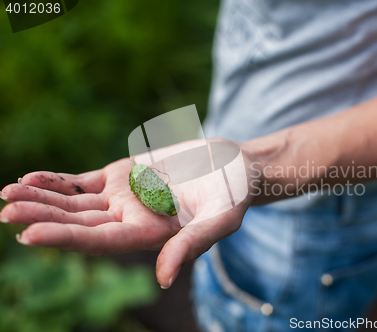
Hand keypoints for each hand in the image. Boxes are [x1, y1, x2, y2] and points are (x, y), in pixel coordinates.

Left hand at [0, 142, 258, 287]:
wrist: (232, 165)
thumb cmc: (233, 193)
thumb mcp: (221, 218)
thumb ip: (193, 244)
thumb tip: (163, 278)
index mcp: (151, 235)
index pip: (101, 242)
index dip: (67, 239)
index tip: (30, 235)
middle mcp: (130, 219)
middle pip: (79, 223)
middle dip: (44, 218)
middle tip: (7, 212)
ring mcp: (122, 197)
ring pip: (74, 203)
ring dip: (42, 199)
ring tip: (8, 193)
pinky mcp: (121, 174)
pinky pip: (81, 181)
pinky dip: (56, 181)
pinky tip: (30, 179)